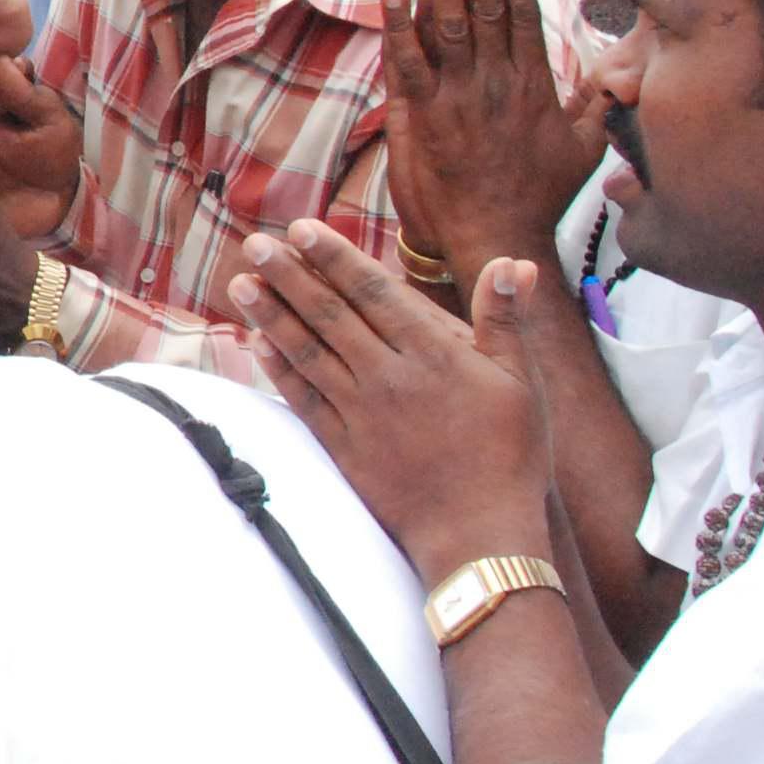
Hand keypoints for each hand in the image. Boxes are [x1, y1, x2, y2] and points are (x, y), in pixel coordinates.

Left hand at [231, 220, 556, 578]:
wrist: (481, 533)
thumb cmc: (510, 457)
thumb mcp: (522, 383)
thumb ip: (508, 320)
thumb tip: (513, 263)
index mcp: (433, 354)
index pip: (374, 292)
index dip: (335, 258)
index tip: (303, 230)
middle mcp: (389, 376)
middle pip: (330, 315)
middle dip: (290, 276)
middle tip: (257, 244)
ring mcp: (361, 412)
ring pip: (308, 351)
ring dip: (271, 315)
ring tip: (241, 282)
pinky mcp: (344, 446)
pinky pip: (304, 399)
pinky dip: (278, 370)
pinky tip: (256, 345)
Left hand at [380, 0, 600, 282]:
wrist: (499, 237)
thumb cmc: (541, 196)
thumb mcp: (586, 147)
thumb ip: (599, 102)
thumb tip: (624, 69)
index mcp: (535, 84)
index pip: (523, 13)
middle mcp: (499, 83)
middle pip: (487, 6)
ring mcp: (460, 99)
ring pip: (450, 24)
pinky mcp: (424, 118)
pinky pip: (410, 62)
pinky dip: (401, 25)